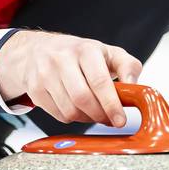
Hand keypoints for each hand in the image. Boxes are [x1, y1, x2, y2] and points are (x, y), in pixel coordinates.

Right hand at [0, 30, 144, 126]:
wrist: (39, 49)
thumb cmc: (80, 54)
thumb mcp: (109, 53)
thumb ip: (128, 67)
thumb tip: (134, 87)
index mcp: (86, 49)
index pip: (99, 81)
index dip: (111, 104)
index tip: (120, 119)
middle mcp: (62, 59)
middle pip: (82, 98)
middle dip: (99, 115)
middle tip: (109, 119)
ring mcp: (45, 74)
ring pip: (69, 110)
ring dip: (86, 119)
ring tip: (94, 113)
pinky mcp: (35, 89)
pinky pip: (58, 115)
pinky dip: (71, 118)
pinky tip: (77, 109)